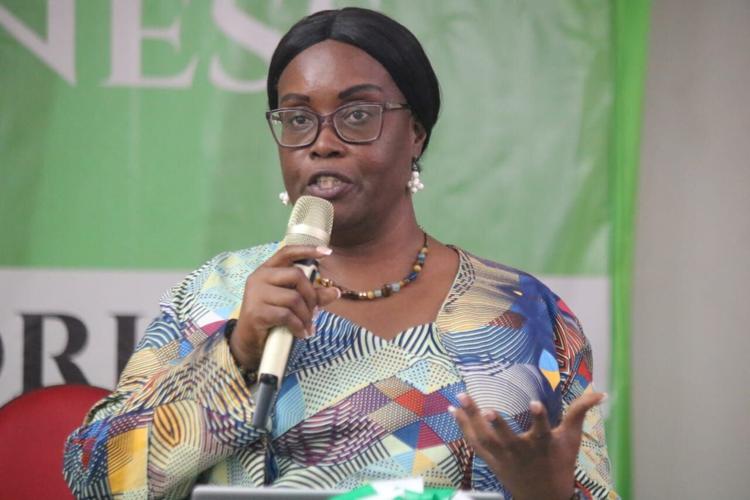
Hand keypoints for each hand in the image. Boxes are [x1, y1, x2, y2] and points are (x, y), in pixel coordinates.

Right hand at [229, 245, 339, 370]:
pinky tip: (301, 333)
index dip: (307, 250)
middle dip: (311, 296)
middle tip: (315, 312)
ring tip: (307, 326)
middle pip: (296, 275)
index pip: (287, 253)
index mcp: (267, 270)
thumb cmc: (272, 317)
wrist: (249, 341)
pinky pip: (287, 315)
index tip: (327, 252)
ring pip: (294, 298)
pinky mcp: (256, 312)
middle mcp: (259, 278)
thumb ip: (312, 295)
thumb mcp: (293, 303)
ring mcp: (256, 294)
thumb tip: (335, 292)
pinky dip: (298, 326)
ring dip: (306, 316)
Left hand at [450, 391, 605, 499]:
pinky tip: (453, 409)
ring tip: (460, 397)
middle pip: (506, 438)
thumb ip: (580, 413)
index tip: (534, 403)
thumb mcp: (571, 440)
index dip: (538, 417)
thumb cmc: (559, 464)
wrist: (543, 498)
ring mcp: (503, 458)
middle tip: (486, 409)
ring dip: (471, 419)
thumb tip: (600, 393)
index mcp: (543, 446)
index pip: (542, 431)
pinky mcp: (491, 460)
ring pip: (485, 439)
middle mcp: (521, 452)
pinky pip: (474, 443)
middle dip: (497, 424)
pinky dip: (463, 427)